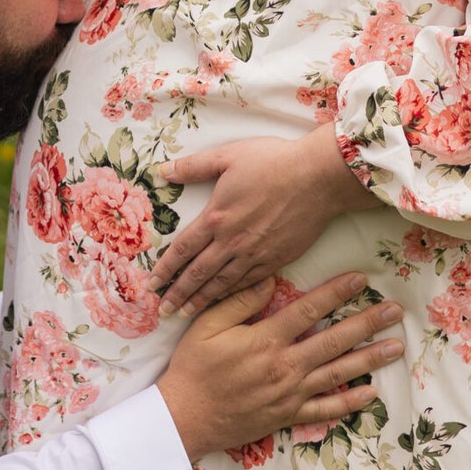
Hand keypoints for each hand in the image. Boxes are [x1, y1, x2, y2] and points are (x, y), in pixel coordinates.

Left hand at [150, 129, 375, 315]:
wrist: (318, 177)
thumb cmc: (273, 161)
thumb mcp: (228, 155)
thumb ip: (194, 167)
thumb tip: (163, 171)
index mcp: (216, 217)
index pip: (183, 249)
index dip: (166, 268)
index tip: (152, 284)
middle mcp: (232, 241)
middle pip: (198, 273)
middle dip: (178, 294)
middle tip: (162, 311)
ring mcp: (255, 253)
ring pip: (222, 283)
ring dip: (201, 300)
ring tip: (186, 313)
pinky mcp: (277, 258)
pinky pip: (249, 283)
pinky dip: (232, 295)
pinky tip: (224, 301)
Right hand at [155, 270, 403, 461]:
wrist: (185, 418)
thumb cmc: (193, 367)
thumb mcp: (207, 325)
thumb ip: (239, 301)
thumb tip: (270, 279)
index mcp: (266, 340)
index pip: (308, 309)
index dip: (337, 292)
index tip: (361, 279)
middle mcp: (285, 366)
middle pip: (334, 340)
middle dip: (368, 323)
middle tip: (395, 311)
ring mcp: (290, 394)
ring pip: (338, 373)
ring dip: (369, 359)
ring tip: (396, 346)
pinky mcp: (288, 415)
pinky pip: (325, 409)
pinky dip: (349, 401)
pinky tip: (370, 392)